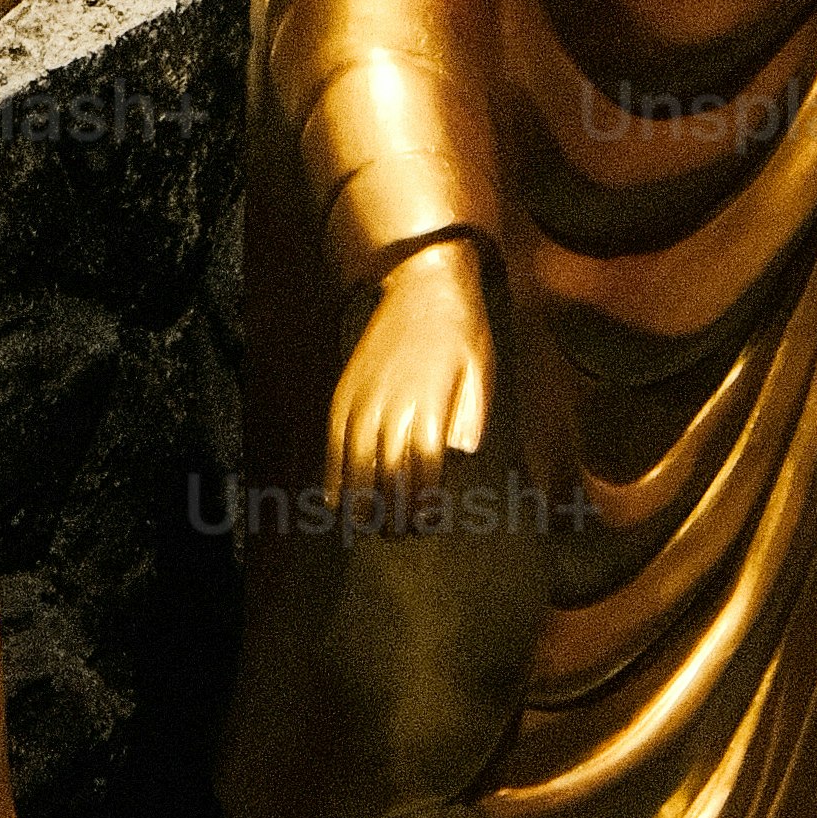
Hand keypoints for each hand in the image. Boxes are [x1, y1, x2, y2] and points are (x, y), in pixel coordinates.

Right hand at [324, 237, 495, 524]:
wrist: (423, 283)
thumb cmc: (462, 331)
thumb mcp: (483, 371)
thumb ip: (472, 415)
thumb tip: (459, 452)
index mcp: (429, 406)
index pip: (422, 472)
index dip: (422, 505)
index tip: (427, 524)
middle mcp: (391, 406)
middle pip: (386, 474)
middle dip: (392, 512)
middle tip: (398, 534)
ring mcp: (363, 397)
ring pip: (355, 462)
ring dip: (361, 500)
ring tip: (368, 526)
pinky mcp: (345, 388)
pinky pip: (334, 439)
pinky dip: (333, 471)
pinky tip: (335, 497)